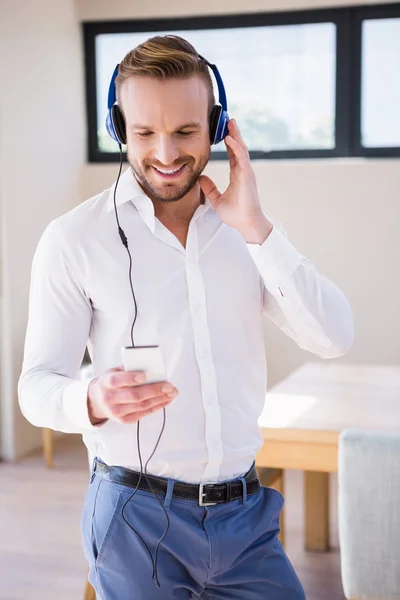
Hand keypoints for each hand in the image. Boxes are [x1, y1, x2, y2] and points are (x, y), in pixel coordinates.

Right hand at [87, 367, 177, 424]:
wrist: (97, 401)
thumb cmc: (110, 382)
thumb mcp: (114, 371)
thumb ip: (129, 367)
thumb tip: (150, 364)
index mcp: (106, 382)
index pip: (117, 380)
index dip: (130, 378)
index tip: (145, 375)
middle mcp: (110, 398)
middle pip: (134, 395)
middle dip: (154, 390)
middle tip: (169, 386)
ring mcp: (116, 411)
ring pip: (141, 406)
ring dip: (160, 399)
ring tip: (172, 392)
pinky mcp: (124, 420)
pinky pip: (144, 413)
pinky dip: (157, 406)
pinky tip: (166, 399)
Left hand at [199, 119, 272, 243]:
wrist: (246, 223)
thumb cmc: (235, 214)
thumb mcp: (216, 199)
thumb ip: (209, 188)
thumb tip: (200, 178)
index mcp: (237, 175)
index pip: (233, 155)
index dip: (229, 143)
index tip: (224, 132)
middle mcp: (243, 171)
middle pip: (238, 147)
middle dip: (234, 133)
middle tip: (228, 120)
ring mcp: (246, 172)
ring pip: (241, 148)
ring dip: (236, 134)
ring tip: (230, 122)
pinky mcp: (247, 175)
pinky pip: (241, 157)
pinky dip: (236, 146)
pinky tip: (229, 137)